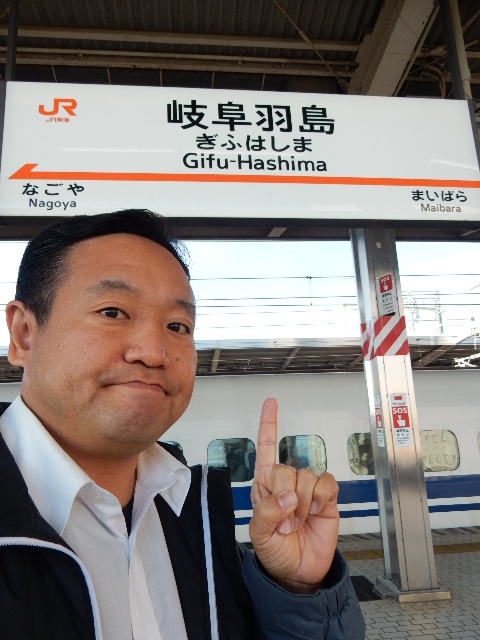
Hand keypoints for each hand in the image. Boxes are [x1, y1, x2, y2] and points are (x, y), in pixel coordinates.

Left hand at [250, 398, 339, 592]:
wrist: (299, 572)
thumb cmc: (274, 551)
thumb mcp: (260, 534)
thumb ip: (268, 512)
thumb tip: (288, 496)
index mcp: (265, 485)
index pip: (266, 449)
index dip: (269, 425)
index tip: (271, 403)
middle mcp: (286, 483)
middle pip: (287, 468)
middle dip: (286, 497)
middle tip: (285, 520)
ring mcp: (307, 490)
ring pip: (308, 476)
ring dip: (304, 503)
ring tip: (299, 521)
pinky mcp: (327, 497)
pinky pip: (327, 483)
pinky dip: (321, 499)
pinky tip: (315, 513)